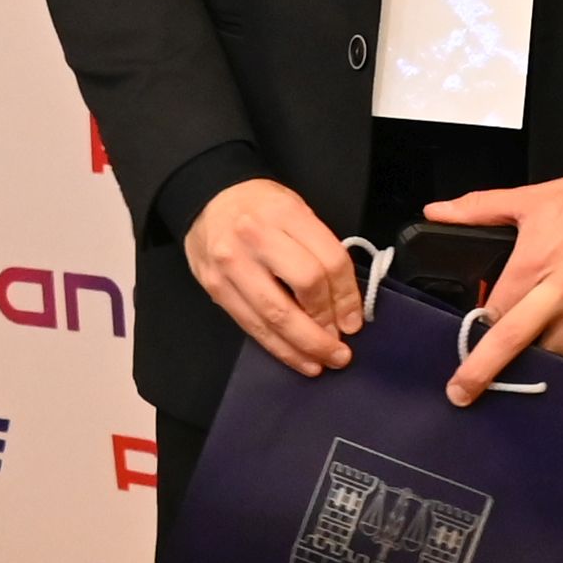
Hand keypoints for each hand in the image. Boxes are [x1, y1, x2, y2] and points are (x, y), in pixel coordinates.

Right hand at [185, 181, 364, 376]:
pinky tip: (298, 359)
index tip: (355, 322)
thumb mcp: (296, 211)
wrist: (207, 199)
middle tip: (342, 350)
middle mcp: (257, 237)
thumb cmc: (260, 207)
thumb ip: (319, 250)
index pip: (329, 261)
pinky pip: (252, 326)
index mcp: (286, 213)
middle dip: (327, 326)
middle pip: (305, 287)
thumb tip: (343, 306)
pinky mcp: (216, 287)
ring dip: (304, 345)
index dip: (348, 297)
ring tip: (324, 362)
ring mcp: (232, 264)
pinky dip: (278, 348)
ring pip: (275, 315)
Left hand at [418, 148, 562, 405]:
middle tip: (464, 393)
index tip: (460, 354)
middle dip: (487, 373)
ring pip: (558, 359)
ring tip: (520, 377)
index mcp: (534, 264)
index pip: (494, 315)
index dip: (474, 337)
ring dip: (537, 370)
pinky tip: (562, 368)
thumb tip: (436, 211)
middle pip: (518, 346)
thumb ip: (477, 208)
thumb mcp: (528, 199)